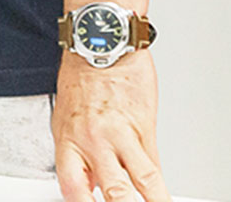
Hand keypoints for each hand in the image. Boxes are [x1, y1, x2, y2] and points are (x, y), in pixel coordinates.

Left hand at [53, 53, 168, 201]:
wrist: (102, 44)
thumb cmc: (82, 79)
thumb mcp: (66, 121)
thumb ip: (79, 156)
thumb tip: (91, 186)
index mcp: (68, 141)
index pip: (73, 188)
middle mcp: (93, 141)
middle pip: (113, 192)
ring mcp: (121, 136)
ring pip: (143, 181)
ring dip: (154, 201)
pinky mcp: (144, 127)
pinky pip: (155, 163)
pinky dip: (160, 185)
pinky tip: (163, 195)